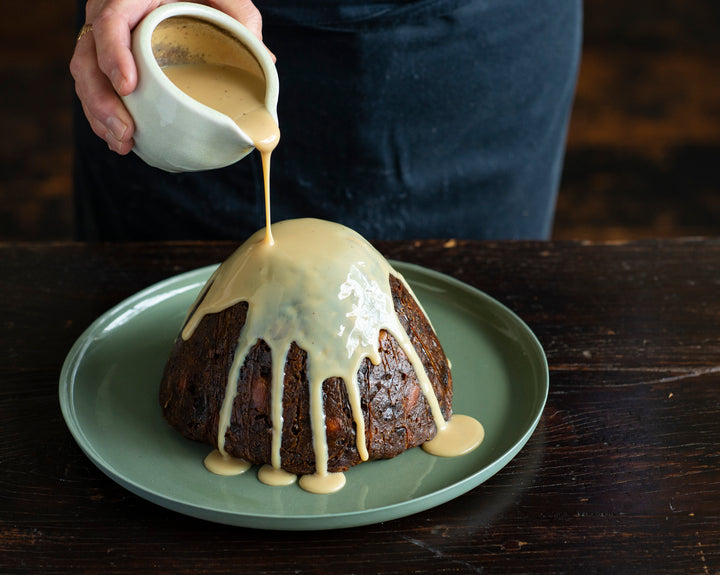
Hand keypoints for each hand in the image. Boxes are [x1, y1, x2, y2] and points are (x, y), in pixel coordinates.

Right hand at [70, 0, 265, 154]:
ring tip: (123, 143)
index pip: (110, 22)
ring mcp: (105, 45)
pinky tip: (120, 141)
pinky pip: (95, 92)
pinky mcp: (108, 67)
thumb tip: (266, 61)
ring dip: (100, 117)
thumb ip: (240, 16)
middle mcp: (110, 19)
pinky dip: (104, 119)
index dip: (113, 54)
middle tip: (126, 131)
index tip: (129, 86)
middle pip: (87, 59)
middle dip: (101, 100)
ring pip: (85, 80)